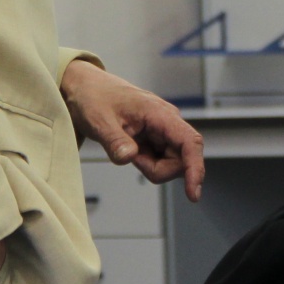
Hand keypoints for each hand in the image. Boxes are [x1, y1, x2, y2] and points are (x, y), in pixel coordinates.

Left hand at [59, 59, 205, 201]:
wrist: (88, 89)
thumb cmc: (95, 98)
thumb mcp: (99, 120)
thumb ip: (115, 140)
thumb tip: (129, 157)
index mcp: (160, 114)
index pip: (190, 142)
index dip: (195, 168)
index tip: (193, 193)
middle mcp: (169, 122)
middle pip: (180, 161)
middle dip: (156, 169)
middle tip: (130, 156)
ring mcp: (164, 131)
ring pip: (171, 164)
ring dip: (150, 166)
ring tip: (128, 148)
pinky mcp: (158, 139)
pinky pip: (161, 161)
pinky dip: (146, 163)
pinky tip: (132, 149)